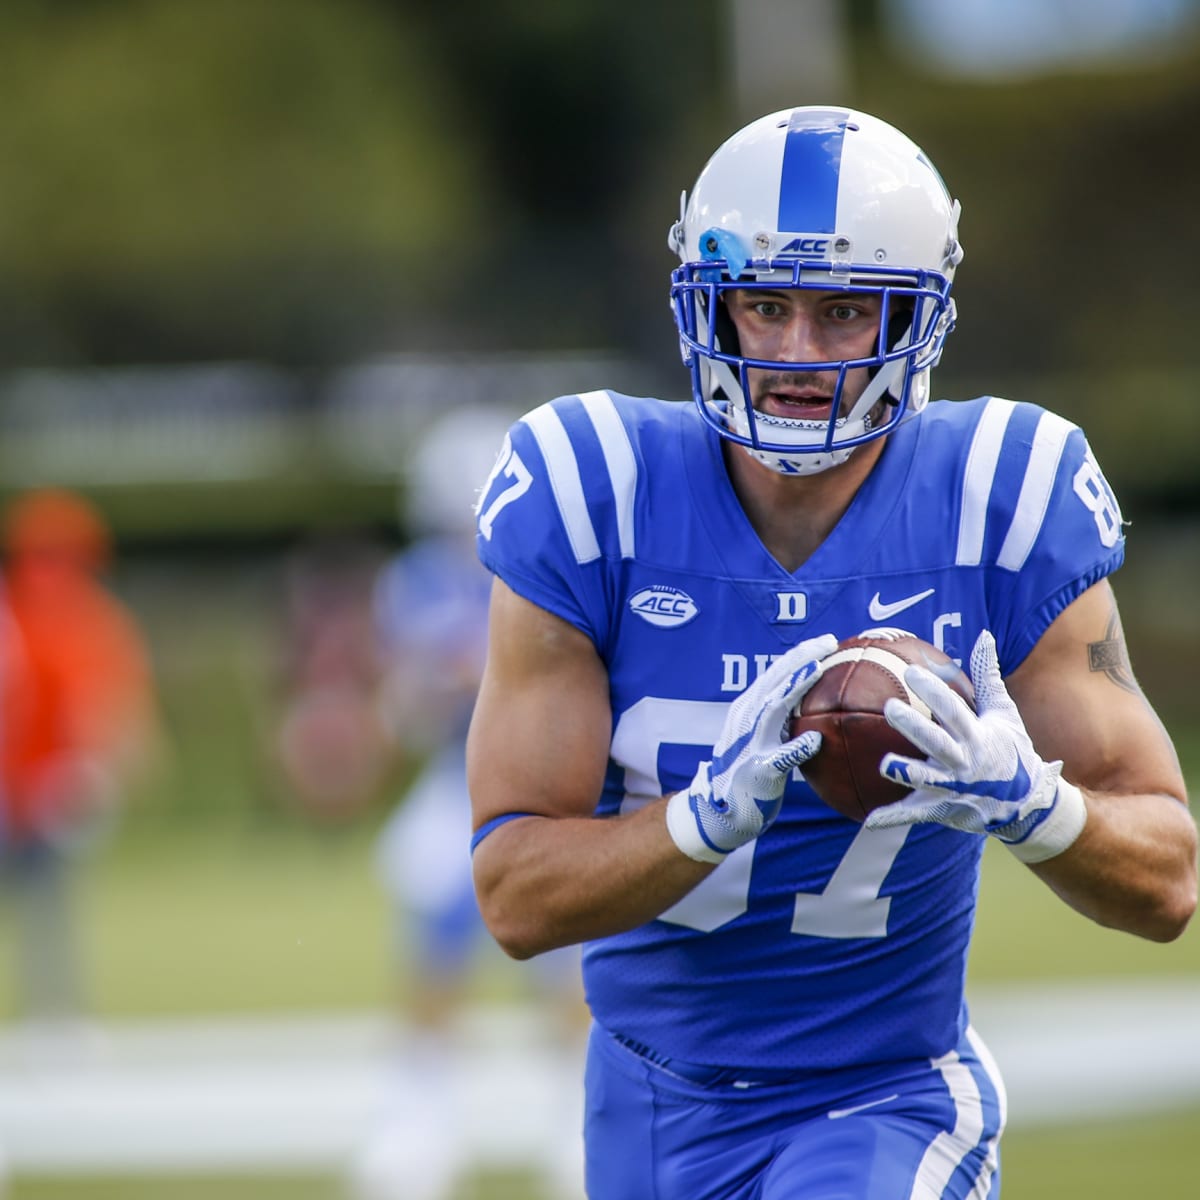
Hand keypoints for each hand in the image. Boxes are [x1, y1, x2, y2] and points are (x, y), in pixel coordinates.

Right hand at [667, 633, 837, 862]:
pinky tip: (814, 740)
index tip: (827, 641)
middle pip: (773, 681)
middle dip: (800, 658)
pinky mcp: (756, 772)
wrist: (720, 810)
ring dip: (793, 689)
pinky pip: (778, 759)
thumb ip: (782, 718)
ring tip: (816, 671)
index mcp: (749, 709)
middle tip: (827, 642)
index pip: (775, 674)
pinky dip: (795, 748)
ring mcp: (750, 744)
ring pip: (771, 709)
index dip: (799, 655)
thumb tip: (816, 702)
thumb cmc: (749, 770)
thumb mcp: (763, 737)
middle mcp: (746, 720)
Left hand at [863, 630, 1085, 862]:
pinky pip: (914, 814)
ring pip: (927, 779)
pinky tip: (868, 820)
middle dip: (915, 726)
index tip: (913, 671)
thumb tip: (984, 636)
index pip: (954, 709)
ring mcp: (954, 789)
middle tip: (889, 706)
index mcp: (978, 736)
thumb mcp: (1004, 714)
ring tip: (883, 764)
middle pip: (937, 741)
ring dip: (906, 772)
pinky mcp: (943, 811)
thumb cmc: (1010, 751)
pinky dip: (893, 818)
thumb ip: (988, 677)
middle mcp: (965, 762)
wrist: (1027, 805)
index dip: (935, 691)